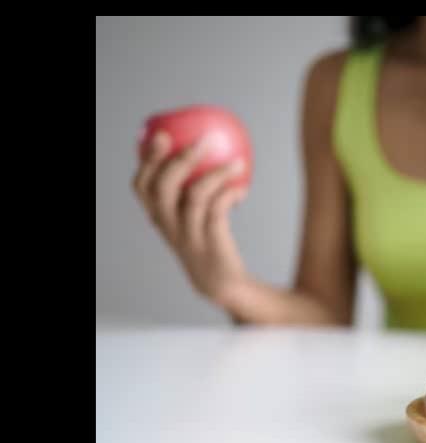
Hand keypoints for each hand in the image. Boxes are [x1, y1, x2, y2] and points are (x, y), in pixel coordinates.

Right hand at [132, 132, 249, 305]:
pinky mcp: (210, 244)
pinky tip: (243, 187)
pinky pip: (218, 211)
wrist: (221, 284)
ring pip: (194, 197)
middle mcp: (169, 226)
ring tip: (237, 162)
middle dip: (178, 159)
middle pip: (162, 188)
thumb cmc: (209, 241)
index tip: (162, 135)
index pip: (141, 187)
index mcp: (160, 217)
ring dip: (217, 174)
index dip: (147, 160)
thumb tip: (208, 150)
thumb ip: (191, 190)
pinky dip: (230, 194)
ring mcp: (188, 236)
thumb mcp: (192, 217)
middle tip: (202, 140)